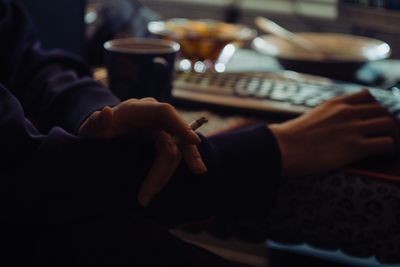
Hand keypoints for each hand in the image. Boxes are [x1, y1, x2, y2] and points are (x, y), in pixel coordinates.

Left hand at [78, 98, 206, 205]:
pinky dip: (174, 168)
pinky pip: (175, 153)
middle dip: (185, 157)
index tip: (193, 141)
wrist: (103, 131)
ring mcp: (161, 128)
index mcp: (139, 109)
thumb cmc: (97, 129)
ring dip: (170, 171)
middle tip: (193, 175)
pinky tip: (170, 181)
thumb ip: (96, 122)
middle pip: (177, 135)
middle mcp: (155, 117)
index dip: (180, 125)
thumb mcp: (91, 128)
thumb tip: (107, 112)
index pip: (165, 112)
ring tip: (147, 196)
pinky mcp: (164, 139)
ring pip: (178, 148)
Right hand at [269, 90, 397, 176]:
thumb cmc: (289, 138)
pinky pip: (386, 144)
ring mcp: (352, 128)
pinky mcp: (354, 147)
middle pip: (383, 110)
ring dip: (389, 136)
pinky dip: (387, 149)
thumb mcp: (310, 118)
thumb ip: (326, 117)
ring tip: (382, 147)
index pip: (368, 97)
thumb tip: (327, 127)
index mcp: (335, 104)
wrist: (281, 148)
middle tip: (380, 137)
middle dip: (385, 124)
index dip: (373, 110)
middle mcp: (347, 112)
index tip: (370, 121)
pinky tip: (378, 156)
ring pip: (389, 124)